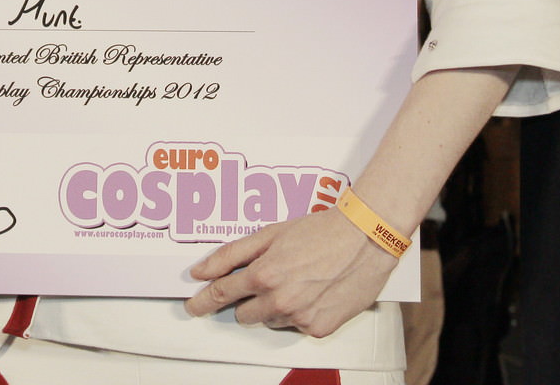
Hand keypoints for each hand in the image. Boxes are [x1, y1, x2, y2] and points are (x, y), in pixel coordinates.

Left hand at [184, 208, 397, 336]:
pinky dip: (299, 313)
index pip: (222, 294)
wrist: (364, 238)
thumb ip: (232, 254)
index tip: (194, 306)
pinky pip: (296, 327)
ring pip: (271, 321)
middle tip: (267, 281)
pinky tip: (312, 292)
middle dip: (248, 301)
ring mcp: (300, 318)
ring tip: (297, 281)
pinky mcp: (319, 328)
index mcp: (264, 275)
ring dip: (275, 306)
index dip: (204, 301)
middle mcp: (280, 301)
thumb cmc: (322, 231)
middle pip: (244, 315)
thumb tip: (202, 270)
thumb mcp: (270, 234)